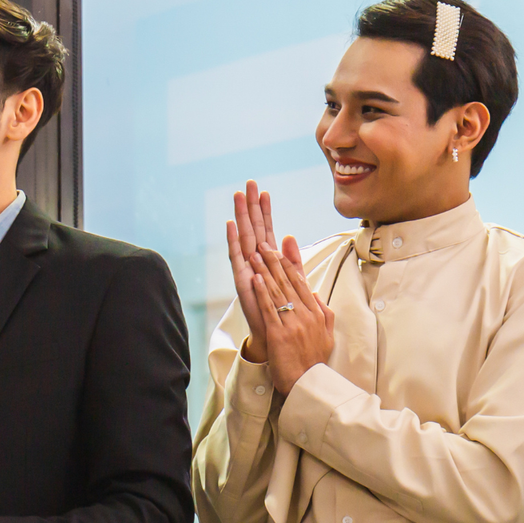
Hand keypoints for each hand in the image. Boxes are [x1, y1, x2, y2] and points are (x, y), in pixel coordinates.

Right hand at [226, 180, 277, 363]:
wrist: (275, 338)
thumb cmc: (283, 313)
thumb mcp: (292, 282)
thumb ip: (291, 260)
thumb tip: (289, 237)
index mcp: (269, 262)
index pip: (266, 231)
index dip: (265, 212)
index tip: (264, 191)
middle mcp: (255, 263)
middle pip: (253, 229)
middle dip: (251, 206)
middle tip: (248, 184)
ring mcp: (247, 271)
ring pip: (244, 238)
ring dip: (241, 217)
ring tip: (238, 196)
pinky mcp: (242, 281)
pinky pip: (237, 258)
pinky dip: (233, 242)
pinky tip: (230, 226)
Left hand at [251, 237, 333, 394]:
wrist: (308, 383)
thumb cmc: (314, 360)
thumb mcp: (326, 334)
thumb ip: (323, 312)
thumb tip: (314, 293)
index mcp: (316, 314)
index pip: (301, 283)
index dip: (289, 264)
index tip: (280, 249)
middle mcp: (306, 315)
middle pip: (288, 283)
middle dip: (274, 262)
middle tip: (263, 245)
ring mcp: (293, 324)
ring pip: (277, 292)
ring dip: (265, 271)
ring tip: (255, 255)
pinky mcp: (279, 334)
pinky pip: (269, 309)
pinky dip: (262, 292)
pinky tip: (255, 278)